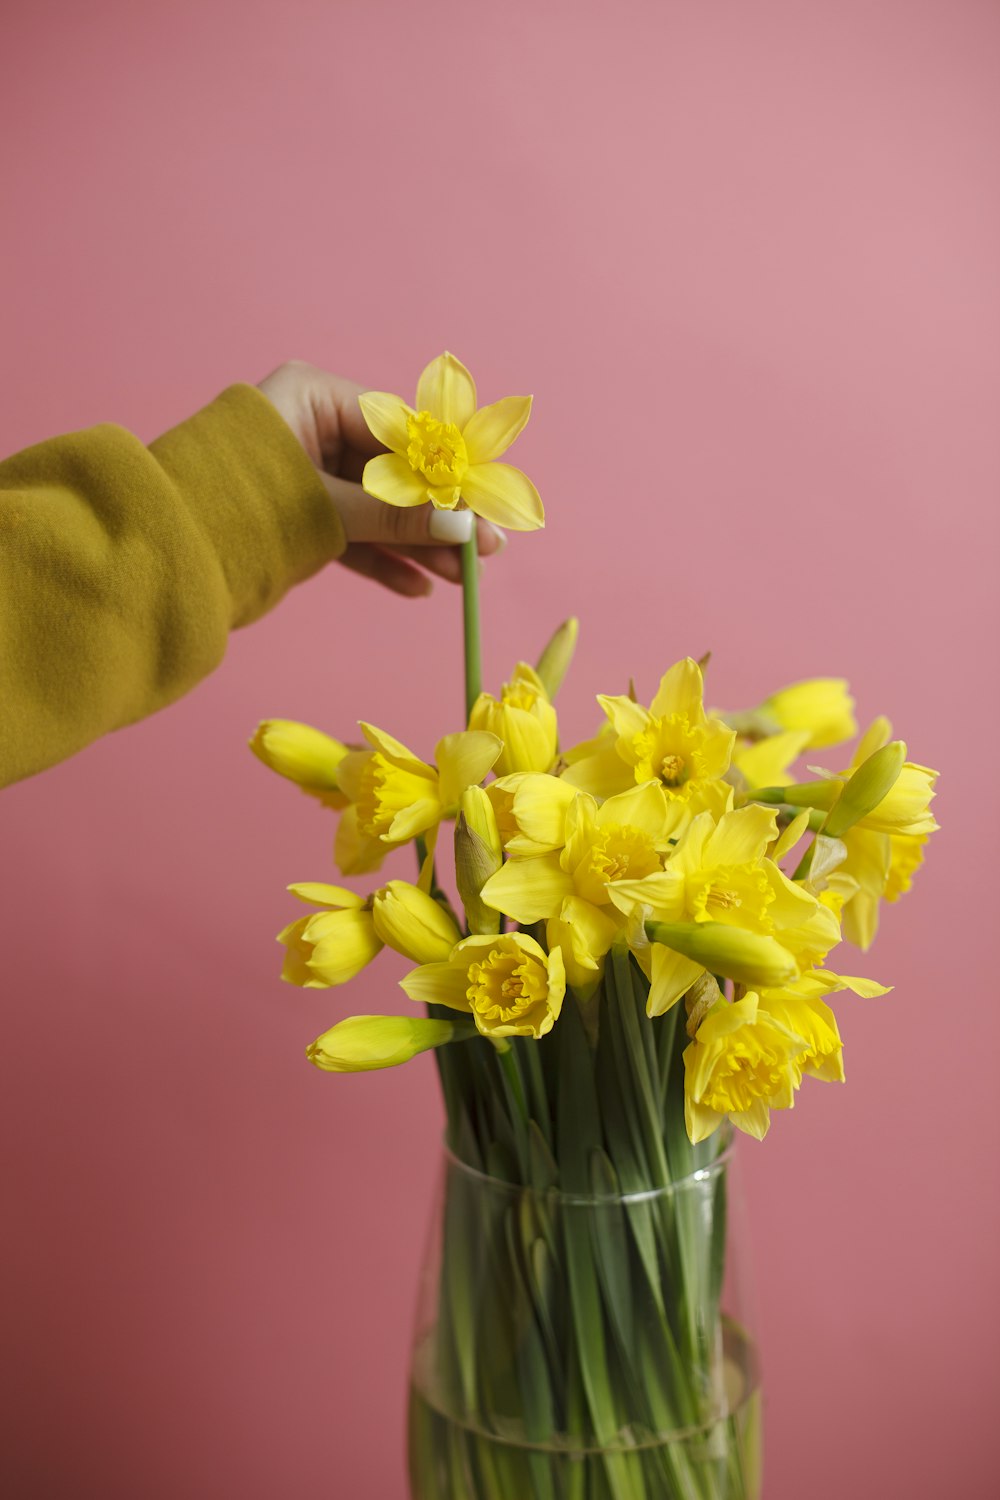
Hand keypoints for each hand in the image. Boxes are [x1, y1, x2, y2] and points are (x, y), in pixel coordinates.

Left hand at [257, 361, 505, 596]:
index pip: (399, 430)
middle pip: (393, 472)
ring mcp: (303, 473)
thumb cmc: (236, 509)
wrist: (162, 556)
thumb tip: (465, 526)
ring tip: (460, 579)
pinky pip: (349, 534)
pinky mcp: (293, 515)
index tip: (483, 506)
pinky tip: (418, 587)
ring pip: (375, 509)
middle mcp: (310, 427)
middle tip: (486, 551)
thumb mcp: (327, 511)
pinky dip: (380, 560)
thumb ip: (397, 516)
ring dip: (417, 545)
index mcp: (312, 397)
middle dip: (438, 517)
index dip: (447, 472)